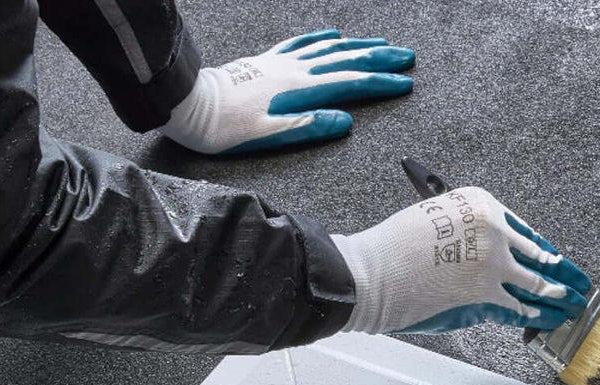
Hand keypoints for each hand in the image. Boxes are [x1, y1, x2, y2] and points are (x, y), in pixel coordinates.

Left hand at [160, 29, 414, 153]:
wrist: (192, 106)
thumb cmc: (228, 128)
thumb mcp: (271, 135)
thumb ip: (310, 127)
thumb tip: (345, 122)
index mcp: (300, 90)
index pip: (352, 84)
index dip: (381, 83)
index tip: (405, 84)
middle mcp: (294, 70)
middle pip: (347, 59)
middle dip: (381, 58)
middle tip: (406, 58)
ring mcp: (281, 62)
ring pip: (329, 48)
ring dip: (358, 44)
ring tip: (382, 43)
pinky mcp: (267, 61)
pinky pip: (302, 43)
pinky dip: (323, 38)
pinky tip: (333, 34)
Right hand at [331, 187, 590, 334]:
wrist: (371, 273)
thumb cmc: (390, 248)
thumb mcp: (432, 221)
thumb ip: (464, 234)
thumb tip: (481, 255)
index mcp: (481, 204)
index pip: (522, 229)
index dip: (542, 248)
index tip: (554, 257)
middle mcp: (494, 230)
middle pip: (537, 254)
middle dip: (562, 271)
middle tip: (579, 280)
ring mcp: (494, 263)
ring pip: (536, 282)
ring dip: (558, 295)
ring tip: (574, 303)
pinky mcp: (486, 294)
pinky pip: (518, 306)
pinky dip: (535, 314)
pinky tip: (547, 317)